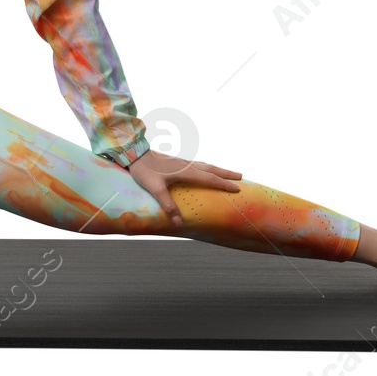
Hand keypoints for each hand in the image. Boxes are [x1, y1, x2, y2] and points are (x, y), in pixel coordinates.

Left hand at [126, 149, 242, 226]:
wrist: (134, 153)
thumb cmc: (144, 170)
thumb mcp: (155, 189)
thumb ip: (168, 205)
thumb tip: (179, 223)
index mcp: (186, 172)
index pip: (209, 179)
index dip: (223, 184)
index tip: (238, 188)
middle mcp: (187, 165)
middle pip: (212, 169)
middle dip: (226, 173)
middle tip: (241, 176)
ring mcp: (182, 162)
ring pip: (205, 165)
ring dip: (218, 169)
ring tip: (227, 173)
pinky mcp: (176, 161)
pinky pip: (197, 164)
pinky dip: (206, 167)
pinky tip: (204, 169)